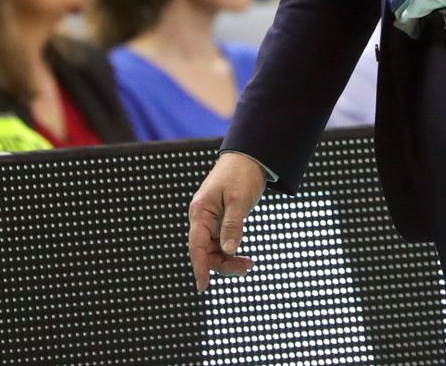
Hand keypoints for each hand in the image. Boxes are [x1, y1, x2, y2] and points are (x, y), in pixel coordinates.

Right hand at [189, 152, 265, 291]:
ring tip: (248, 265)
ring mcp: (211, 221)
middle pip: (206, 251)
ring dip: (229, 260)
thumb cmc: (241, 174)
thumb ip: (233, 225)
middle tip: (245, 268)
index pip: (197, 246)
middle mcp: (202, 219)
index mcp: (201, 212)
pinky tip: (244, 258)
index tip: (203, 287)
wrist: (249, 157)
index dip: (199, 267)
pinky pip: (222, 243)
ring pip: (215, 250)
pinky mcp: (220, 222)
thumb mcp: (239, 200)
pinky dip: (232, 252)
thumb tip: (229, 251)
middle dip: (223, 264)